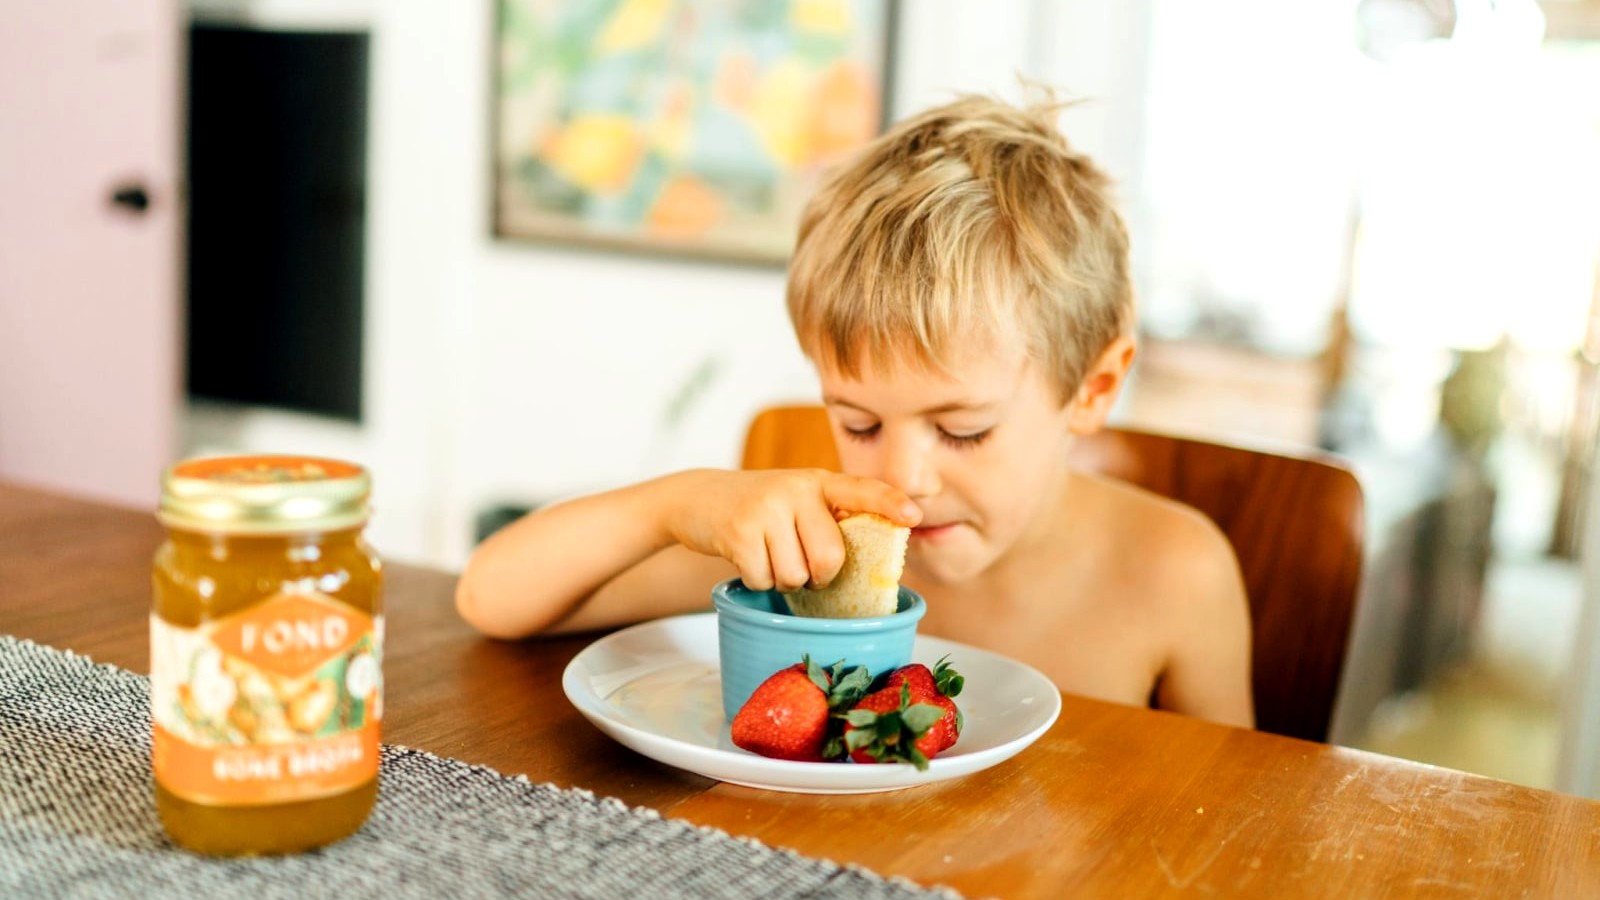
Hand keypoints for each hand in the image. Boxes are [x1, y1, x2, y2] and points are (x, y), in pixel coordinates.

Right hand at [662, 469, 920, 592]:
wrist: (697, 498)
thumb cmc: (761, 509)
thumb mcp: (797, 500)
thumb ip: (828, 519)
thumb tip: (870, 562)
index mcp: (818, 481)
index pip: (861, 490)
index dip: (889, 504)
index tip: (914, 516)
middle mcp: (795, 489)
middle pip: (830, 558)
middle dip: (818, 576)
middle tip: (802, 564)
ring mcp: (766, 509)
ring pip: (797, 576)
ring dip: (784, 580)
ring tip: (769, 554)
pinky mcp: (739, 533)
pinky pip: (765, 580)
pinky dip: (757, 580)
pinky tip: (748, 557)